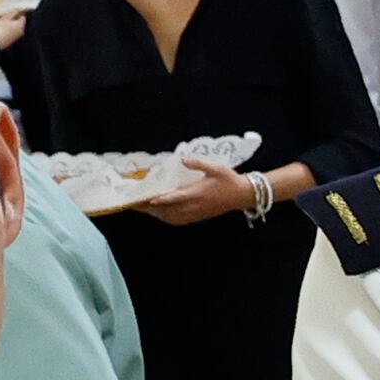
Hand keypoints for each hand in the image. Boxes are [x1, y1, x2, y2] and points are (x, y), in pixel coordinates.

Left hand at [133, 156, 262, 225]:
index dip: (159, 199)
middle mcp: (195, 206)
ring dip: (157, 214)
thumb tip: (183, 159)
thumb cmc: (230, 180)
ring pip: (172, 217)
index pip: (174, 198)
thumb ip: (198, 163)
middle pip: (168, 210)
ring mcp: (196, 213)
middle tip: (136, 204)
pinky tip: (160, 214)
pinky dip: (167, 218)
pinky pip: (179, 221)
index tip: (146, 198)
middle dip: (151, 208)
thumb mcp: (216, 167)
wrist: (243, 195)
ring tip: (143, 209)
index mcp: (198, 193)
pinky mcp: (199, 217)